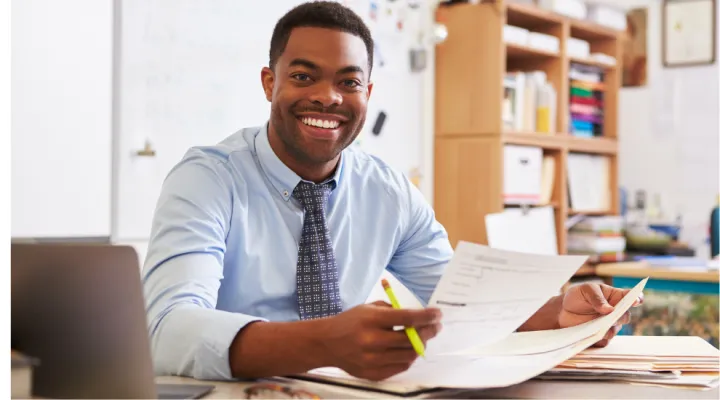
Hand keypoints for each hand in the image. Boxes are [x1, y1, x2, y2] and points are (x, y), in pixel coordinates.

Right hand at [317, 301, 441, 380]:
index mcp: (372, 320)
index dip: (427, 316)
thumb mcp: (368, 308)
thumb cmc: (350, 322)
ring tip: (420, 338)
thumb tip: (419, 317)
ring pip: (410, 355)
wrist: (326, 343)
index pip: (408, 318)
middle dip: (428, 331)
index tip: (437, 314)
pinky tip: (406, 350)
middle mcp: (373, 341)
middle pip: (412, 339)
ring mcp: (373, 360)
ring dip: (419, 346)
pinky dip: (407, 358)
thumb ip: (393, 311)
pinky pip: (400, 367)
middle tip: (435, 326)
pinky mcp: (373, 373)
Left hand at [558, 283, 642, 346]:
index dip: (637, 299)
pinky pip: (604, 341)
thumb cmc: (578, 296)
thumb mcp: (585, 290)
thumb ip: (596, 297)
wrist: (564, 311)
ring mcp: (609, 326)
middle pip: (625, 316)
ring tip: (598, 326)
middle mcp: (616, 312)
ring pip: (614, 330)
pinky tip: (591, 336)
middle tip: (612, 315)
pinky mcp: (601, 337)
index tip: (636, 300)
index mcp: (615, 296)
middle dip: (620, 316)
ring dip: (607, 328)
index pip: (631, 297)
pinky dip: (598, 339)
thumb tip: (609, 309)